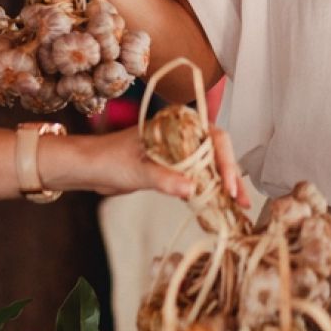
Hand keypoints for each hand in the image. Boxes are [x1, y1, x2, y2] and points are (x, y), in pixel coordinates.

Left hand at [56, 127, 251, 208]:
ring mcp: (179, 152)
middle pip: (217, 152)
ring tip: (238, 206)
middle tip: (241, 201)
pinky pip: (198, 178)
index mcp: (176, 124)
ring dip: (224, 186)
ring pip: (210, 167)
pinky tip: (219, 205)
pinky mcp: (174, 169)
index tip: (228, 184)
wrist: (89, 169)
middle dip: (231, 176)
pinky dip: (209, 191)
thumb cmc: (108, 159)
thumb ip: (163, 178)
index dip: (226, 160)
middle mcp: (182, 135)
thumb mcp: (137, 170)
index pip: (213, 137)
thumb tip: (191, 189)